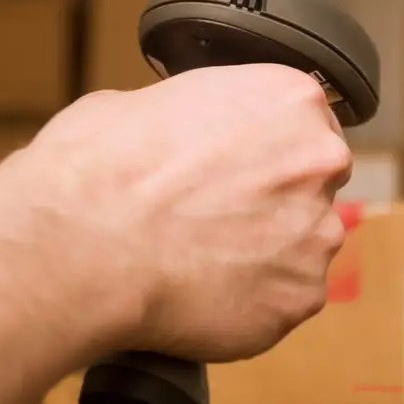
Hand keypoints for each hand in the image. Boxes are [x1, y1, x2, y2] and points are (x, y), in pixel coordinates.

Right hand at [4, 64, 351, 363]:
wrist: (83, 245)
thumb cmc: (99, 170)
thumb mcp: (136, 105)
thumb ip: (190, 119)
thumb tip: (178, 137)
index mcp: (288, 98)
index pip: (306, 128)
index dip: (269, 155)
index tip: (240, 175)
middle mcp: (319, 161)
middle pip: (314, 189)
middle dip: (274, 207)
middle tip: (215, 222)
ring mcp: (316, 234)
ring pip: (302, 250)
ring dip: (265, 259)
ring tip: (199, 266)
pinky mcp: (300, 297)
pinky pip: (284, 302)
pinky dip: (252, 306)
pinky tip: (203, 298)